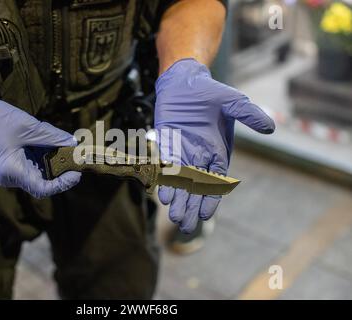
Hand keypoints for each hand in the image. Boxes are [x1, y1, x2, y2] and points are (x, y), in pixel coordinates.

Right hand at [0, 87, 80, 197]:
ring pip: (37, 175)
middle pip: (41, 183)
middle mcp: (9, 178)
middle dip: (60, 172)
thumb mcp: (29, 127)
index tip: (76, 173)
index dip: (63, 184)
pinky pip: (29, 168)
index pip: (43, 189)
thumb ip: (53, 137)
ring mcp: (7, 173)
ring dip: (51, 164)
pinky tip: (50, 147)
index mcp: (12, 171)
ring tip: (64, 149)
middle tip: (75, 158)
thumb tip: (73, 143)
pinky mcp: (8, 166)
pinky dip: (42, 159)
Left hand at [154, 58, 274, 232]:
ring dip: (177, 199)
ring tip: (174, 217)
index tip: (205, 215)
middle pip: (195, 187)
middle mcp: (199, 155)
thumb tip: (271, 128)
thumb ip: (249, 114)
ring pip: (179, 181)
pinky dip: (164, 180)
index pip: (214, 181)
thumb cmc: (209, 92)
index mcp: (216, 151)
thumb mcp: (232, 101)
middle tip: (185, 226)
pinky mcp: (166, 145)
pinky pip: (165, 166)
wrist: (184, 82)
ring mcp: (181, 151)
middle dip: (191, 206)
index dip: (210, 198)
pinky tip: (162, 194)